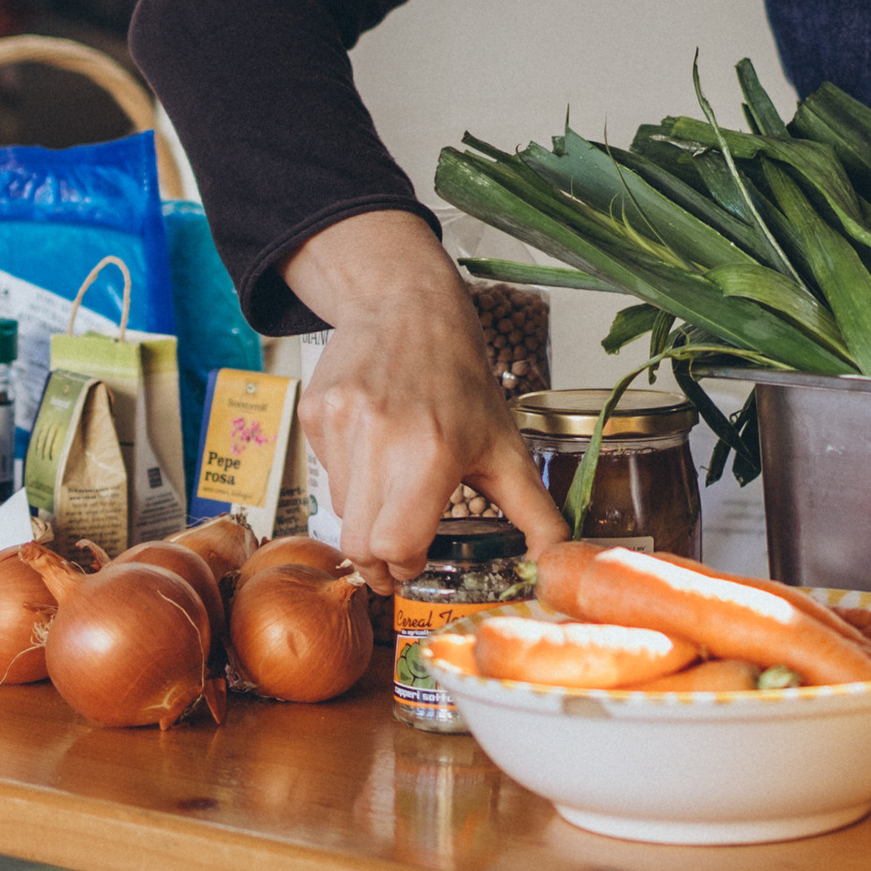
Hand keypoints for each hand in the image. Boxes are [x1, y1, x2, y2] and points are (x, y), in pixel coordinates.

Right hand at [285, 210, 566, 575]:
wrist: (408, 306)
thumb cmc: (460, 377)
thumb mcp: (507, 444)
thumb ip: (535, 511)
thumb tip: (557, 562)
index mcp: (433, 452)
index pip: (396, 546)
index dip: (406, 565)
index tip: (417, 562)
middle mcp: (380, 437)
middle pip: (358, 543)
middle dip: (378, 562)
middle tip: (397, 555)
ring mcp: (340, 423)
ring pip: (340, 510)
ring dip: (367, 514)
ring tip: (395, 480)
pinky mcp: (314, 412)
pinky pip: (325, 473)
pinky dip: (350, 475)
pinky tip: (374, 444)